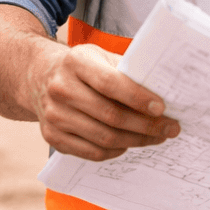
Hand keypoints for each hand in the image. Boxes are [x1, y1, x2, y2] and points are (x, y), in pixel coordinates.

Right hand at [27, 40, 178, 160]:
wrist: (39, 77)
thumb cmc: (82, 67)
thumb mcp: (100, 56)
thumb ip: (126, 70)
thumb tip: (163, 89)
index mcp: (75, 62)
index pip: (110, 83)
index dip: (138, 97)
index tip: (162, 108)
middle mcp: (60, 89)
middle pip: (110, 116)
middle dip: (146, 125)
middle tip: (170, 128)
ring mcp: (54, 115)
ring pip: (104, 138)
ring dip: (136, 141)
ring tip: (156, 138)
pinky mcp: (52, 137)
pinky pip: (92, 152)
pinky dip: (116, 151)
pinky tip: (130, 143)